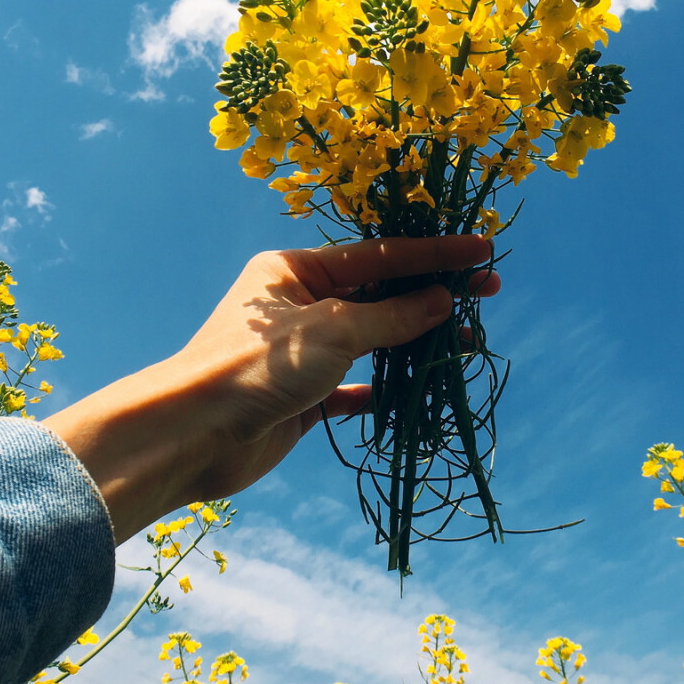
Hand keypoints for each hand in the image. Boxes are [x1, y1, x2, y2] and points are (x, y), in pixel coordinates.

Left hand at [43, 236, 498, 542]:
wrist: (194, 436)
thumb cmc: (257, 368)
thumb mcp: (335, 331)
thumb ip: (393, 316)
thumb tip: (443, 301)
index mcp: (294, 269)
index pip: (379, 254)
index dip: (434, 252)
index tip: (483, 248)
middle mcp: (297, 304)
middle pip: (379, 292)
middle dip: (432, 293)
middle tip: (489, 290)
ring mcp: (301, 352)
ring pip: (372, 339)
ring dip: (416, 340)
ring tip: (467, 340)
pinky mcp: (302, 398)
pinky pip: (355, 387)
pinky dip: (385, 387)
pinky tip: (417, 389)